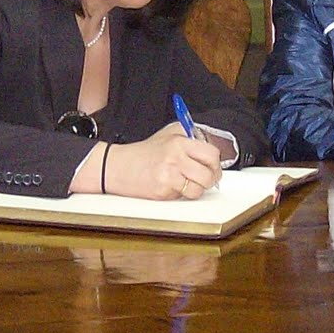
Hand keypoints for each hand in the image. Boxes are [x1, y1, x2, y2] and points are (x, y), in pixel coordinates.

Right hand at [72, 122, 222, 198]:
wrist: (117, 167)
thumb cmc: (143, 152)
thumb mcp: (168, 135)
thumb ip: (191, 138)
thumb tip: (211, 150)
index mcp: (179, 142)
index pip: (211, 154)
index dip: (216, 163)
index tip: (213, 166)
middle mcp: (176, 158)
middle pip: (209, 175)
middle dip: (210, 179)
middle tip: (205, 178)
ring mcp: (169, 176)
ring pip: (198, 190)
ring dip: (196, 189)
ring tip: (186, 183)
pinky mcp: (162, 192)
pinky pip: (182, 197)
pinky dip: (180, 194)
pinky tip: (171, 186)